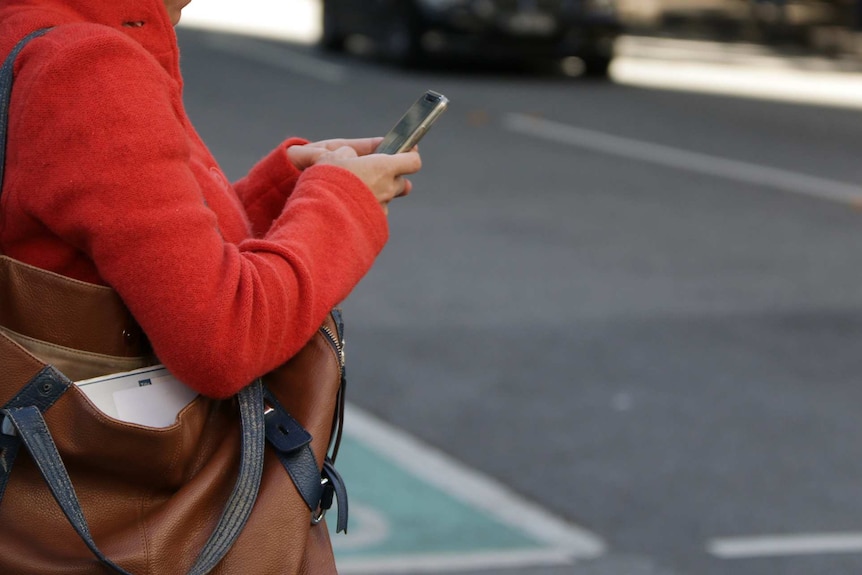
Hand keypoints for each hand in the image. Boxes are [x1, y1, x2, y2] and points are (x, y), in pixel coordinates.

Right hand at [288, 139, 421, 213]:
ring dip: (377, 193)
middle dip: (390, 176)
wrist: (320, 217)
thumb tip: (351, 156)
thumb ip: (349, 153)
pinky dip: (368, 208)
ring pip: (387, 198)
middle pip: (401, 181)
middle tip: (372, 173)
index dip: (410, 155)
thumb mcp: (331, 156)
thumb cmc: (326, 183)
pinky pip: (376, 213)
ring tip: (355, 191)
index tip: (406, 151)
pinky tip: (351, 207)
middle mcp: (387, 188)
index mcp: (382, 167)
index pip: (412, 161)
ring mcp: (382, 208)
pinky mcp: (375, 224)